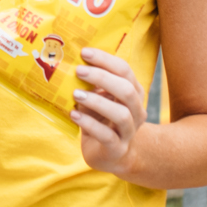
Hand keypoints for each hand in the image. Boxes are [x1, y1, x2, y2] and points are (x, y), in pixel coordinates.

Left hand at [72, 48, 146, 177]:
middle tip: (79, 71)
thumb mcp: (98, 99)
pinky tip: (74, 115)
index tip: (84, 53)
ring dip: (97, 101)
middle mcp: (136, 111)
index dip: (105, 60)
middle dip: (102, 78)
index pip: (125, 71)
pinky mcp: (117, 148)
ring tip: (76, 95)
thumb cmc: (102, 120)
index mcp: (134, 93)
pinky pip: (106, 135)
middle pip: (127, 90)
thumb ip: (91, 84)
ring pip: (120, 114)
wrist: (111, 154)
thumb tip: (70, 62)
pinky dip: (89, 124)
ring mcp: (129, 131)